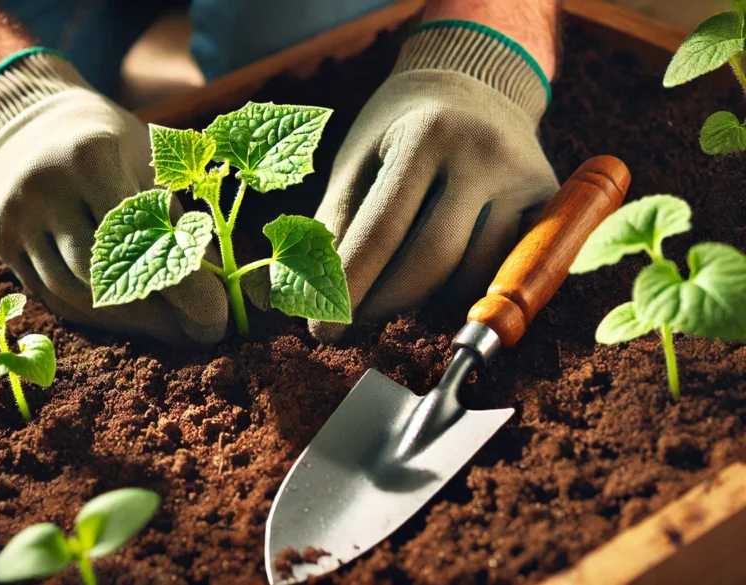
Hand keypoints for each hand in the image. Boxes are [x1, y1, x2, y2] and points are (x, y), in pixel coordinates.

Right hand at [0, 51, 227, 343]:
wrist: (23, 119)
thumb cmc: (107, 141)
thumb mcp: (149, 160)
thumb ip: (179, 219)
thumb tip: (229, 289)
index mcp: (90, 156)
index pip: (144, 238)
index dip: (185, 288)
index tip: (218, 318)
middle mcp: (45, 186)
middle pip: (105, 275)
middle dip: (159, 315)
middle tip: (199, 335)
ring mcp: (16, 216)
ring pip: (75, 292)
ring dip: (128, 323)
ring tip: (171, 331)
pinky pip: (50, 294)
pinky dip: (93, 314)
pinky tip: (128, 320)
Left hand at [310, 22, 558, 341]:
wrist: (473, 82)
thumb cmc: (398, 130)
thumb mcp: (358, 160)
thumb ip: (338, 226)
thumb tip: (316, 300)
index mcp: (425, 133)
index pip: (382, 230)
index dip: (350, 287)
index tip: (322, 330)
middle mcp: (483, 152)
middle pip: (433, 259)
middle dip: (386, 302)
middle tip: (355, 317)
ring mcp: (524, 177)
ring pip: (474, 275)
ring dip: (425, 303)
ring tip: (392, 293)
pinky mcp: (549, 201)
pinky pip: (506, 271)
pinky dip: (465, 293)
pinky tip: (436, 285)